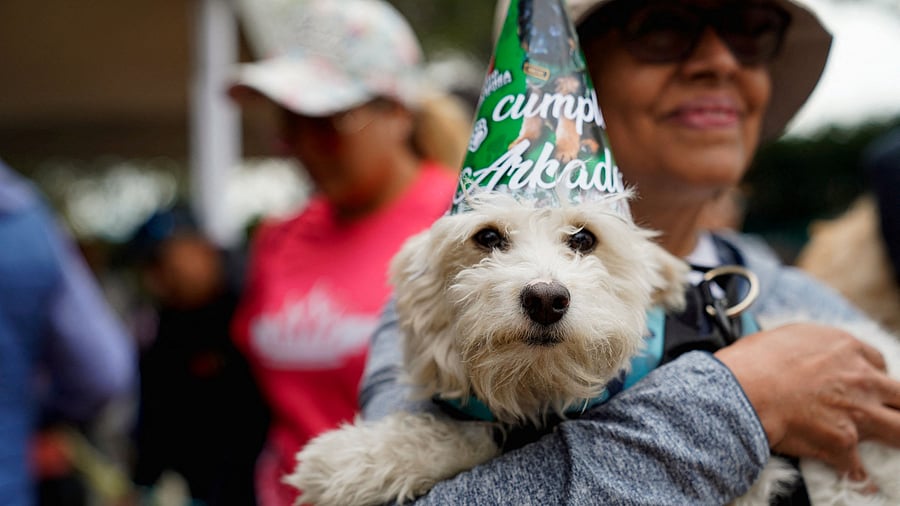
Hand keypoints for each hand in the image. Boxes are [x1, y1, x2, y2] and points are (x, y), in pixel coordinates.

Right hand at [714, 323, 899, 480]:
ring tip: (888, 444)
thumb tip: (807, 357)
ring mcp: (857, 412)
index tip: (860, 386)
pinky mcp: (843, 442)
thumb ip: (812, 348)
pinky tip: (858, 479)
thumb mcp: (788, 337)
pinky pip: (860, 467)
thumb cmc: (754, 361)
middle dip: (895, 406)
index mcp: (846, 348)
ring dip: (894, 437)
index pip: (878, 363)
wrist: (743, 389)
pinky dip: (858, 475)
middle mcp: (860, 379)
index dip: (871, 377)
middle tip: (884, 413)